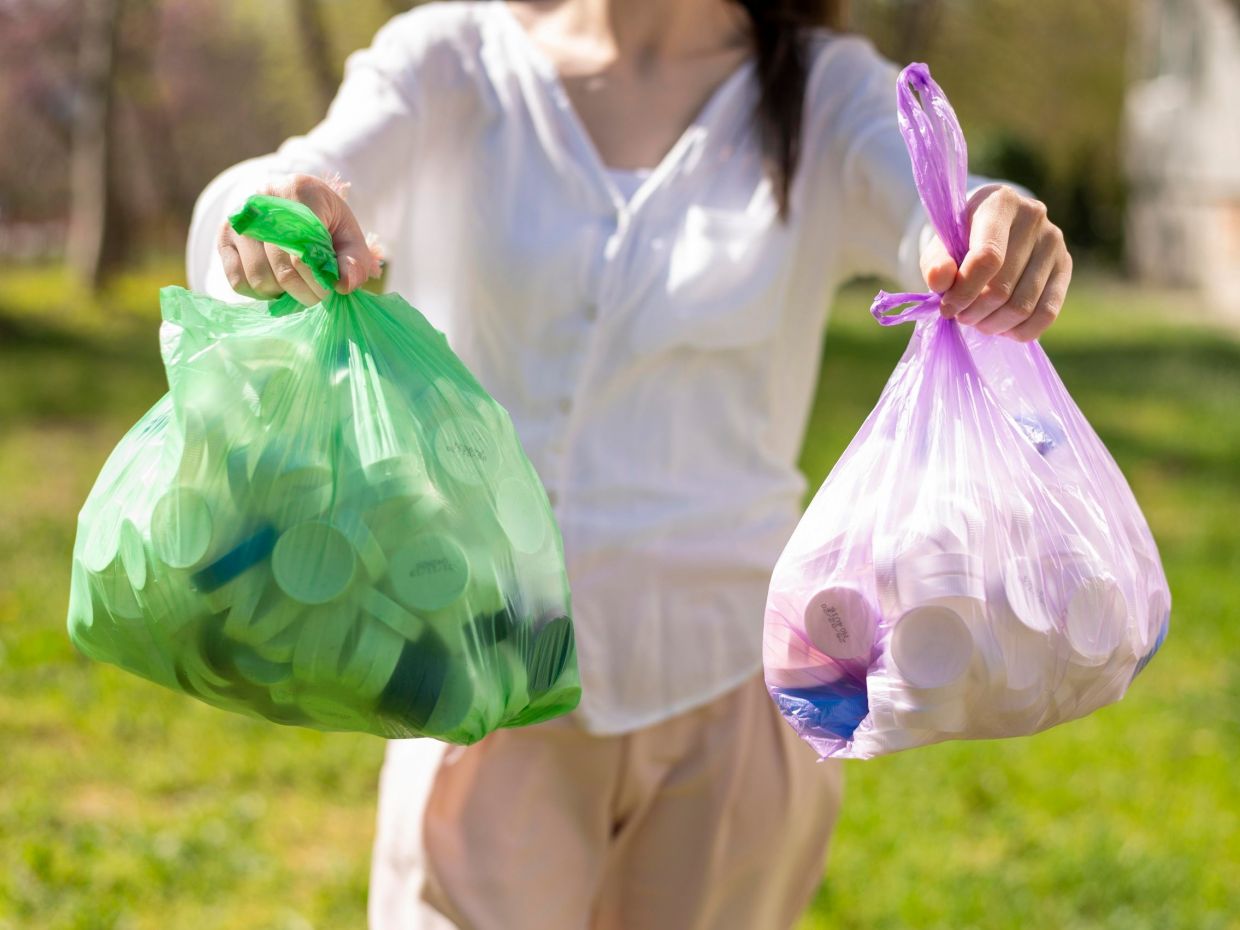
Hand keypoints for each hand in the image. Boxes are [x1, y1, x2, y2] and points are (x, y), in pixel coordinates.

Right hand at [217, 173, 379, 304]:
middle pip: (281, 266)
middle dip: (305, 291)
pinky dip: (260, 293)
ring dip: (283, 294)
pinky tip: (277, 285)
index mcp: (298, 192)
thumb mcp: (349, 234)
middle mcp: (260, 201)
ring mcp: (238, 220)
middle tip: (319, 295)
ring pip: (258, 276)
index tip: (331, 287)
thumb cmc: (326, 222)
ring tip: (299, 288)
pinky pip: (237, 280)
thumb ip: (354, 260)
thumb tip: (344, 285)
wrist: (295, 204)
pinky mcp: (224, 238)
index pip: (304, 247)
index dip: (319, 277)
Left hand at [920, 184, 1072, 341]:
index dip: (964, 291)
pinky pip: (1047, 313)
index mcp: (999, 203)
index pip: (987, 258)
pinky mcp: (1065, 265)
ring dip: (993, 324)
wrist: (994, 227)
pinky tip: (1002, 327)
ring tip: (977, 320)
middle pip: (1002, 288)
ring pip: (1023, 306)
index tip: (947, 307)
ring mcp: (1054, 241)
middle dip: (974, 312)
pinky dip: (1020, 331)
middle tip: (961, 316)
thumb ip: (935, 262)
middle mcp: (1033, 216)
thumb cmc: (963, 237)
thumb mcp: (941, 244)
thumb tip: (940, 281)